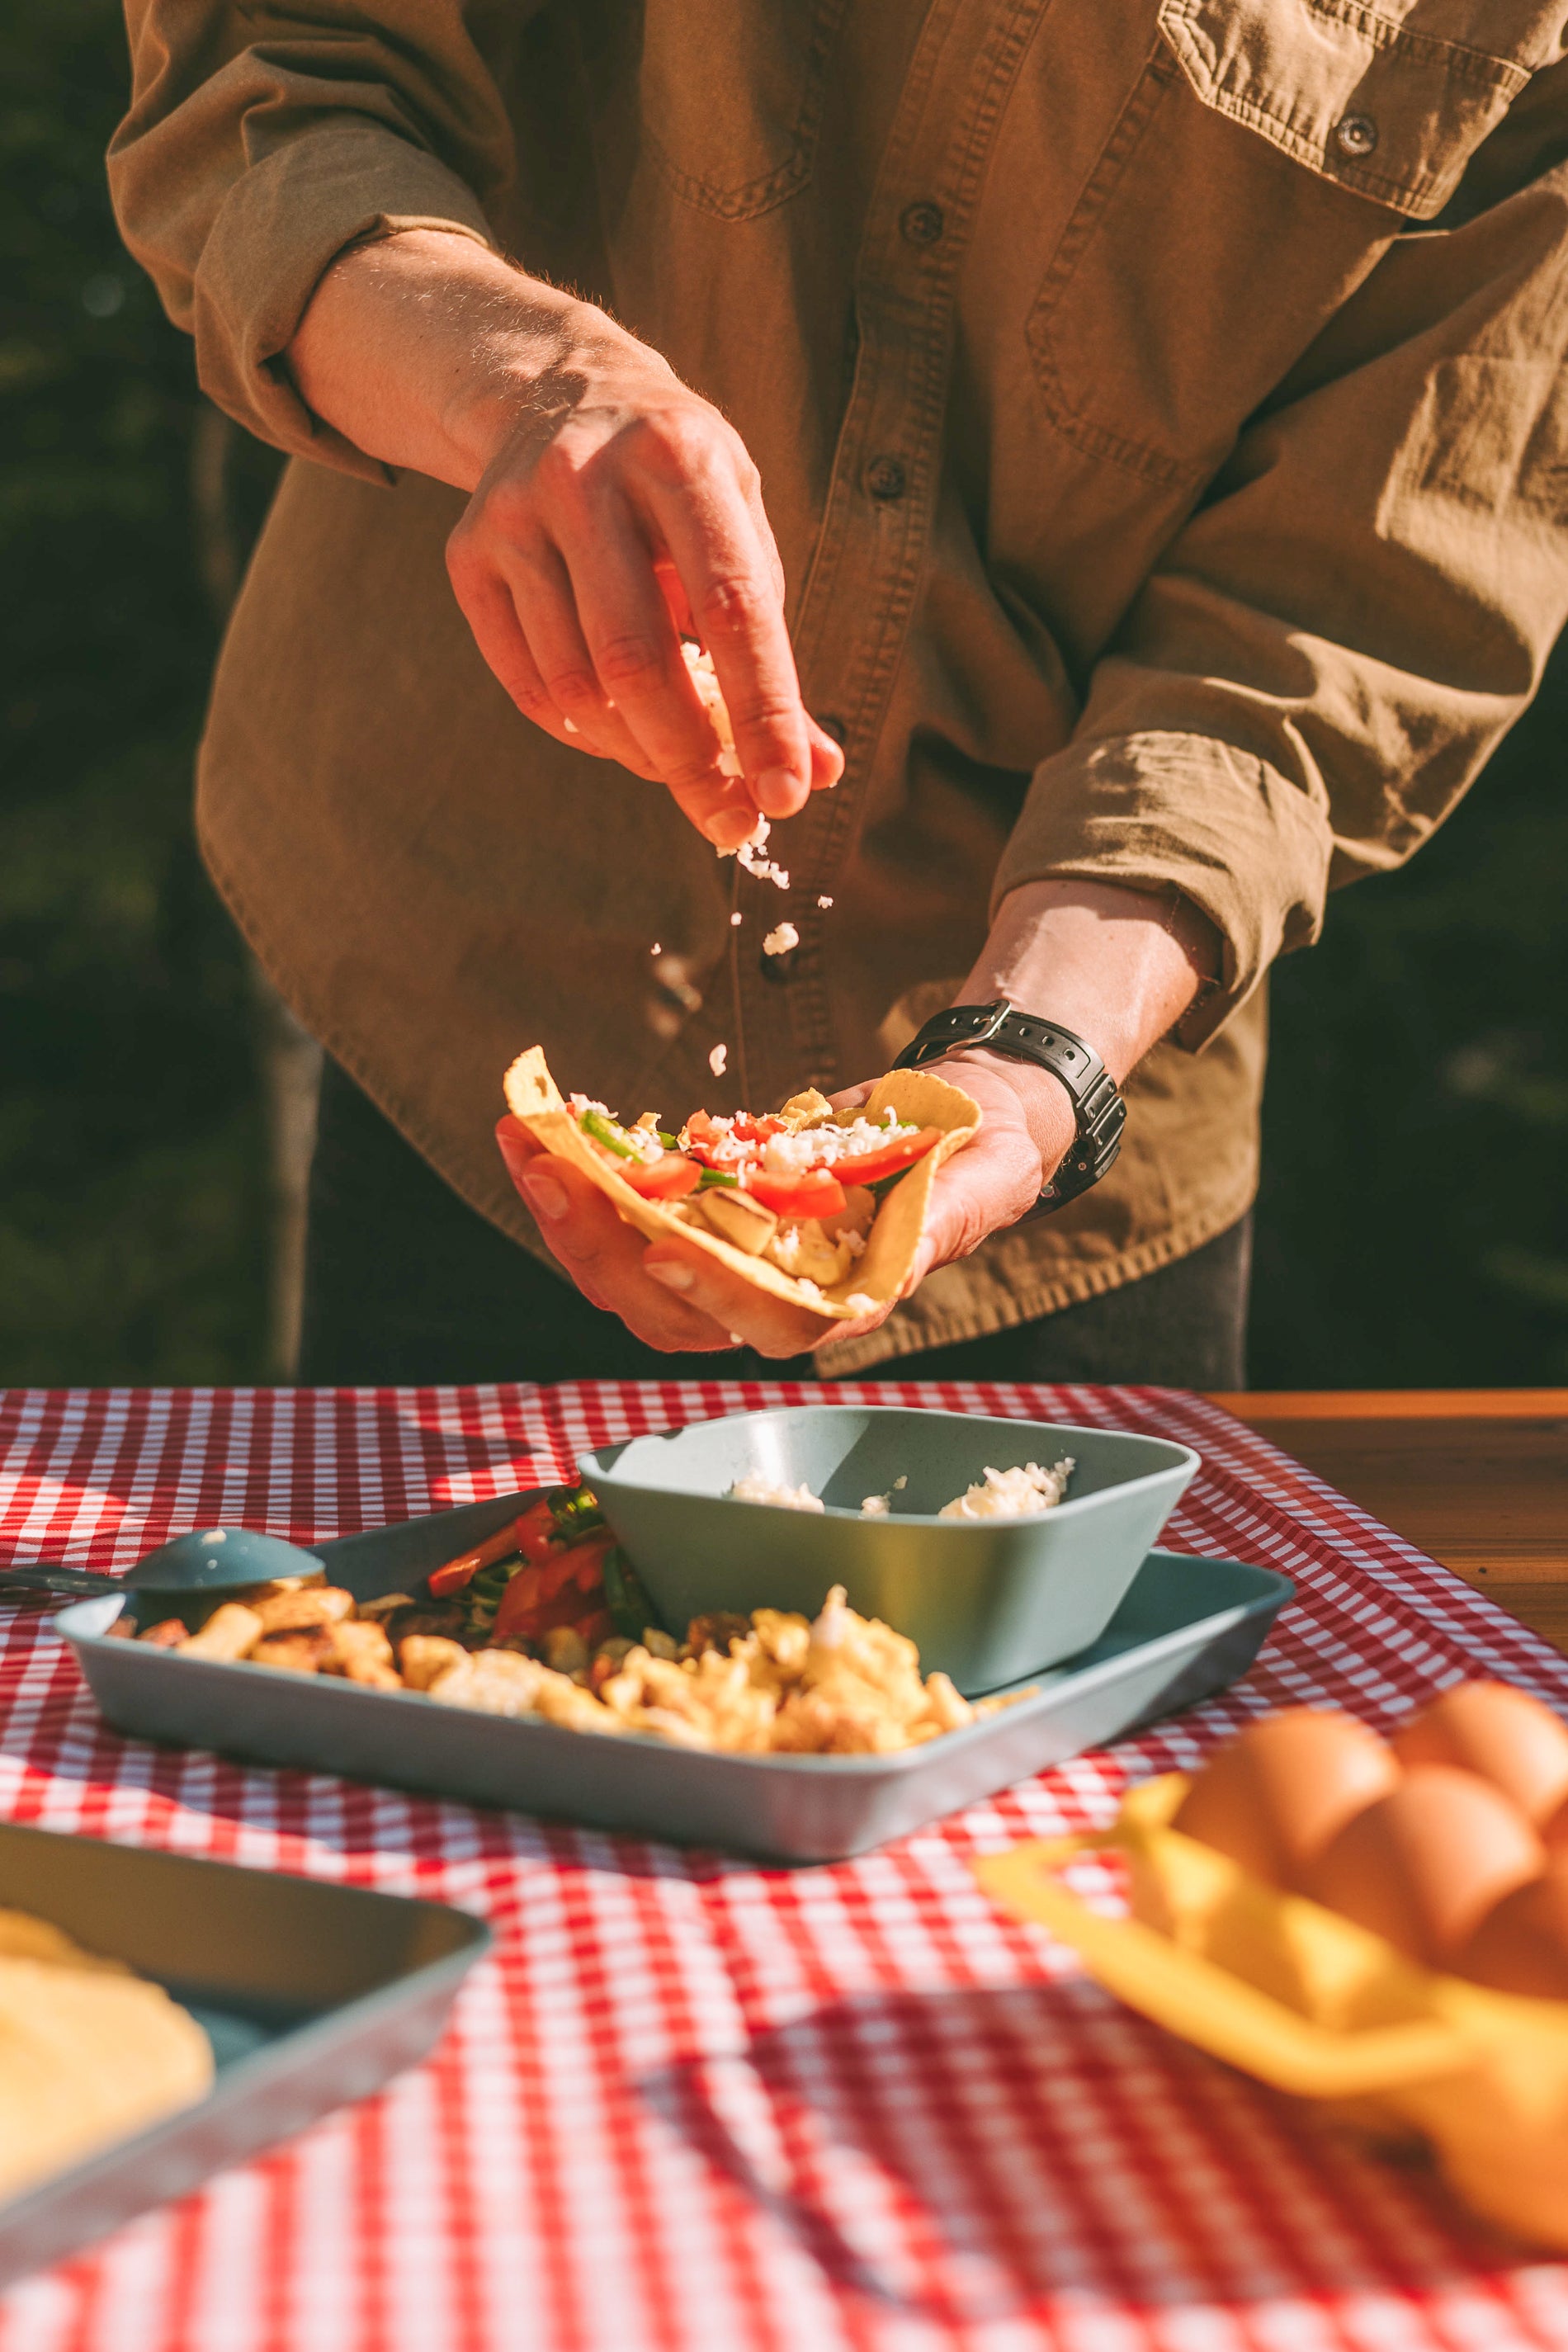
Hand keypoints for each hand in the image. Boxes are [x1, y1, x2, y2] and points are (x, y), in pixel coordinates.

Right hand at [288, 231, 842, 846]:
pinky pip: (529, 685)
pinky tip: (621, 734)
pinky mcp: (467, 553)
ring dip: (639, 755)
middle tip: (733, 818)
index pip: (732, 609)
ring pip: (576, 687)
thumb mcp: (740, 531)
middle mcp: (585, 476)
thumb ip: (774, 649)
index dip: (762, 712)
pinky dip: (584, 734)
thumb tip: (814, 770)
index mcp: (680, 457)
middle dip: (693, 762)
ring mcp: (514, 513)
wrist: (559, 390)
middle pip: (638, 662)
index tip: (788, 793)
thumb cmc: (677, 484)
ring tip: (680, 766)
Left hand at [493, 1055, 1071, 1359]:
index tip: (656, 1251)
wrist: (961, 1121)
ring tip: (520, 1137)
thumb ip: (942, 1222)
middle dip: (595, 1243)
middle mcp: (768, 1297)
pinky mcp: (700, 1219)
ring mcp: (726, 1261)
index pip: (759, 1322)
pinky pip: (624, 1215)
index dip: (706, 1295)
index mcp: (835, 1301)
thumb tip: (898, 1264)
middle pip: (663, 1306)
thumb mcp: (983, 1180)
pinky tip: (537, 1126)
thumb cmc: (981, 1155)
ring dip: (565, 1208)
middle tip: (547, 1168)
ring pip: (625, 1267)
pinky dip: (578, 1175)